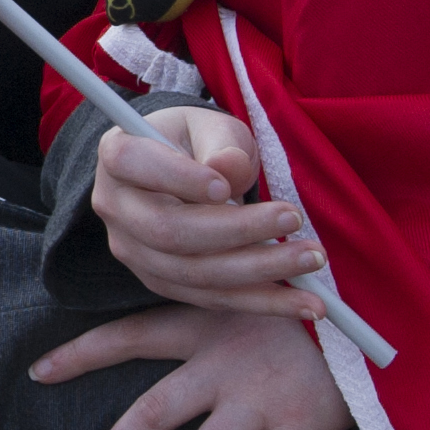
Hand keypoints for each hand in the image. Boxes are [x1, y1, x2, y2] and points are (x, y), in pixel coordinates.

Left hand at [31, 301, 356, 429]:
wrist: (383, 304)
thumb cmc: (318, 302)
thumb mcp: (259, 291)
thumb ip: (222, 304)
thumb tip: (188, 327)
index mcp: (207, 323)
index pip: (128, 336)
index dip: (80, 355)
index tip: (37, 374)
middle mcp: (224, 361)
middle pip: (150, 414)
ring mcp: (262, 396)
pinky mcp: (304, 425)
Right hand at [89, 106, 327, 321]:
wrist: (184, 171)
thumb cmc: (199, 141)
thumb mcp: (212, 126)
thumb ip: (222, 143)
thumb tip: (228, 167)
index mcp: (118, 154)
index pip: (133, 165)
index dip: (176, 178)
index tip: (227, 187)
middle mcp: (115, 207)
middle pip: (168, 231)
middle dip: (236, 232)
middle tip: (293, 217)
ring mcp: (134, 251)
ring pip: (193, 274)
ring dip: (259, 272)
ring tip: (313, 260)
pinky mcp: (161, 282)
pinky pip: (211, 299)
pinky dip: (261, 302)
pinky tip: (305, 301)